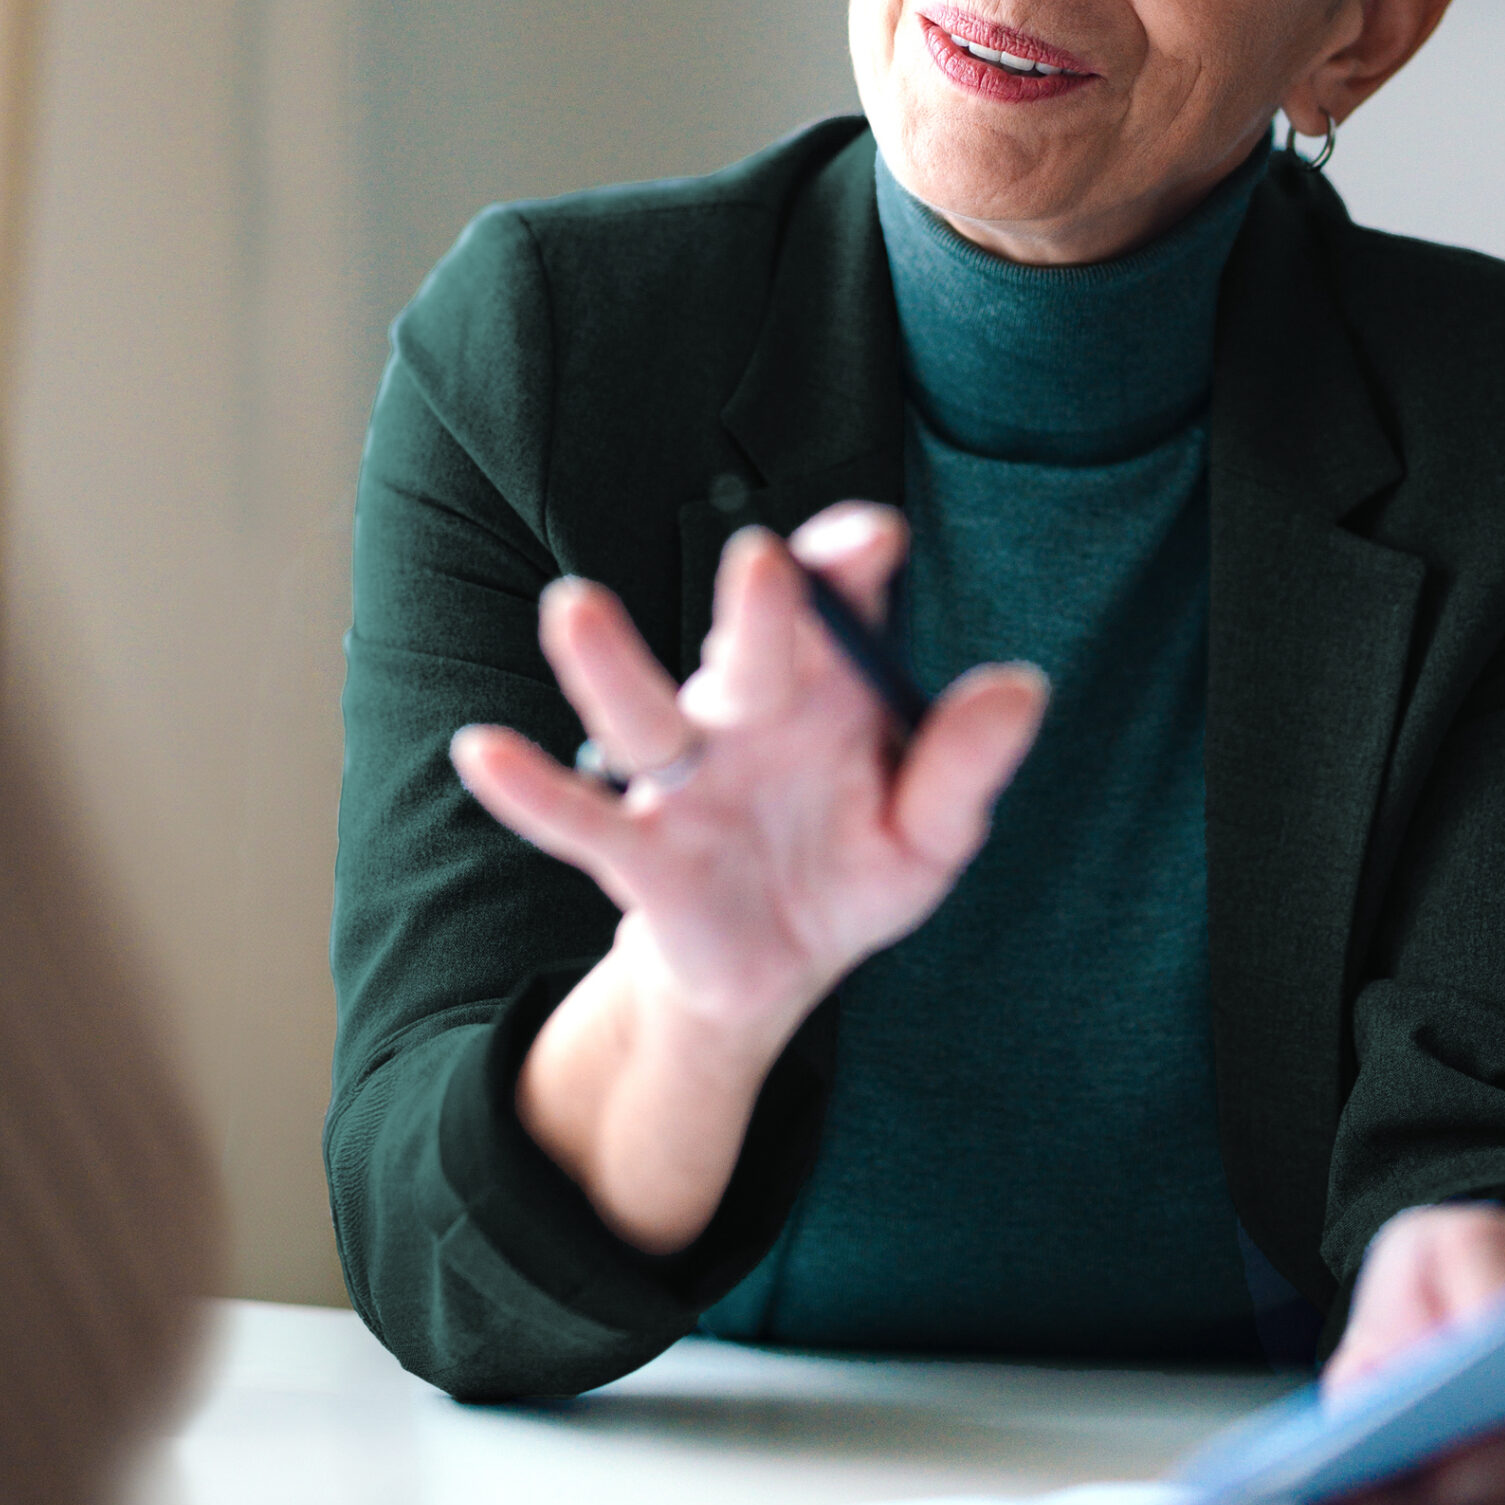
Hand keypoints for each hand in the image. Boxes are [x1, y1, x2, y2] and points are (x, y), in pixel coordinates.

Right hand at [449, 502, 1046, 1248]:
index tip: (874, 538)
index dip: (851, 564)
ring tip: (574, 607)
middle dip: (757, 609)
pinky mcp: (639, 852)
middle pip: (748, 649)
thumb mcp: (927, 834)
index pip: (838, 603)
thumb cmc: (849, 866)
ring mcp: (684, 780)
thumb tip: (1021, 685)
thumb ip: (966, 765)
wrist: (776, 967)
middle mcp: (745, 711)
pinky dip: (528, 788)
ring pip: (642, 716)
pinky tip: (482, 750)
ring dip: (609, 665)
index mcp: (825, 687)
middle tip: (763, 561)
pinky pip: (577, 820)